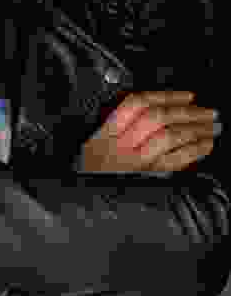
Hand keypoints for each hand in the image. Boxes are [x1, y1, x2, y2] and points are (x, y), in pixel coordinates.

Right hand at [75, 91, 220, 174]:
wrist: (81, 199)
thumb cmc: (88, 173)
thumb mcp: (93, 145)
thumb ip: (118, 127)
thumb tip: (157, 109)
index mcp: (104, 134)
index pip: (136, 104)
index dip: (165, 96)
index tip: (188, 96)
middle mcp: (117, 146)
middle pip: (156, 118)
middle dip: (188, 113)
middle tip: (210, 112)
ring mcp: (131, 164)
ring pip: (167, 137)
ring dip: (195, 130)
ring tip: (213, 127)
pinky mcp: (142, 179)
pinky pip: (172, 162)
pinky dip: (193, 151)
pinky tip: (206, 146)